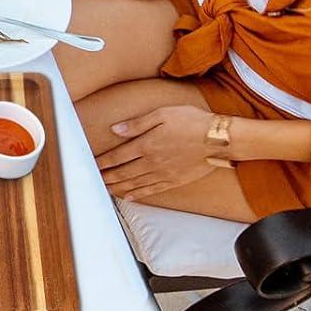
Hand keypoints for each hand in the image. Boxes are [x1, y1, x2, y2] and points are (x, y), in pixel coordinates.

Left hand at [97, 106, 216, 200]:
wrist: (218, 139)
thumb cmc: (191, 122)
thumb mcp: (162, 114)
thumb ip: (137, 124)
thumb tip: (116, 129)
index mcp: (147, 144)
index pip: (118, 156)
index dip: (103, 161)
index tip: (92, 164)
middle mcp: (152, 162)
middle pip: (123, 172)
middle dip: (107, 177)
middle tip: (94, 180)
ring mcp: (164, 173)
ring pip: (135, 183)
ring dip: (118, 187)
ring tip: (106, 189)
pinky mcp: (174, 181)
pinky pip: (152, 190)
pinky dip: (138, 194)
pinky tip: (130, 196)